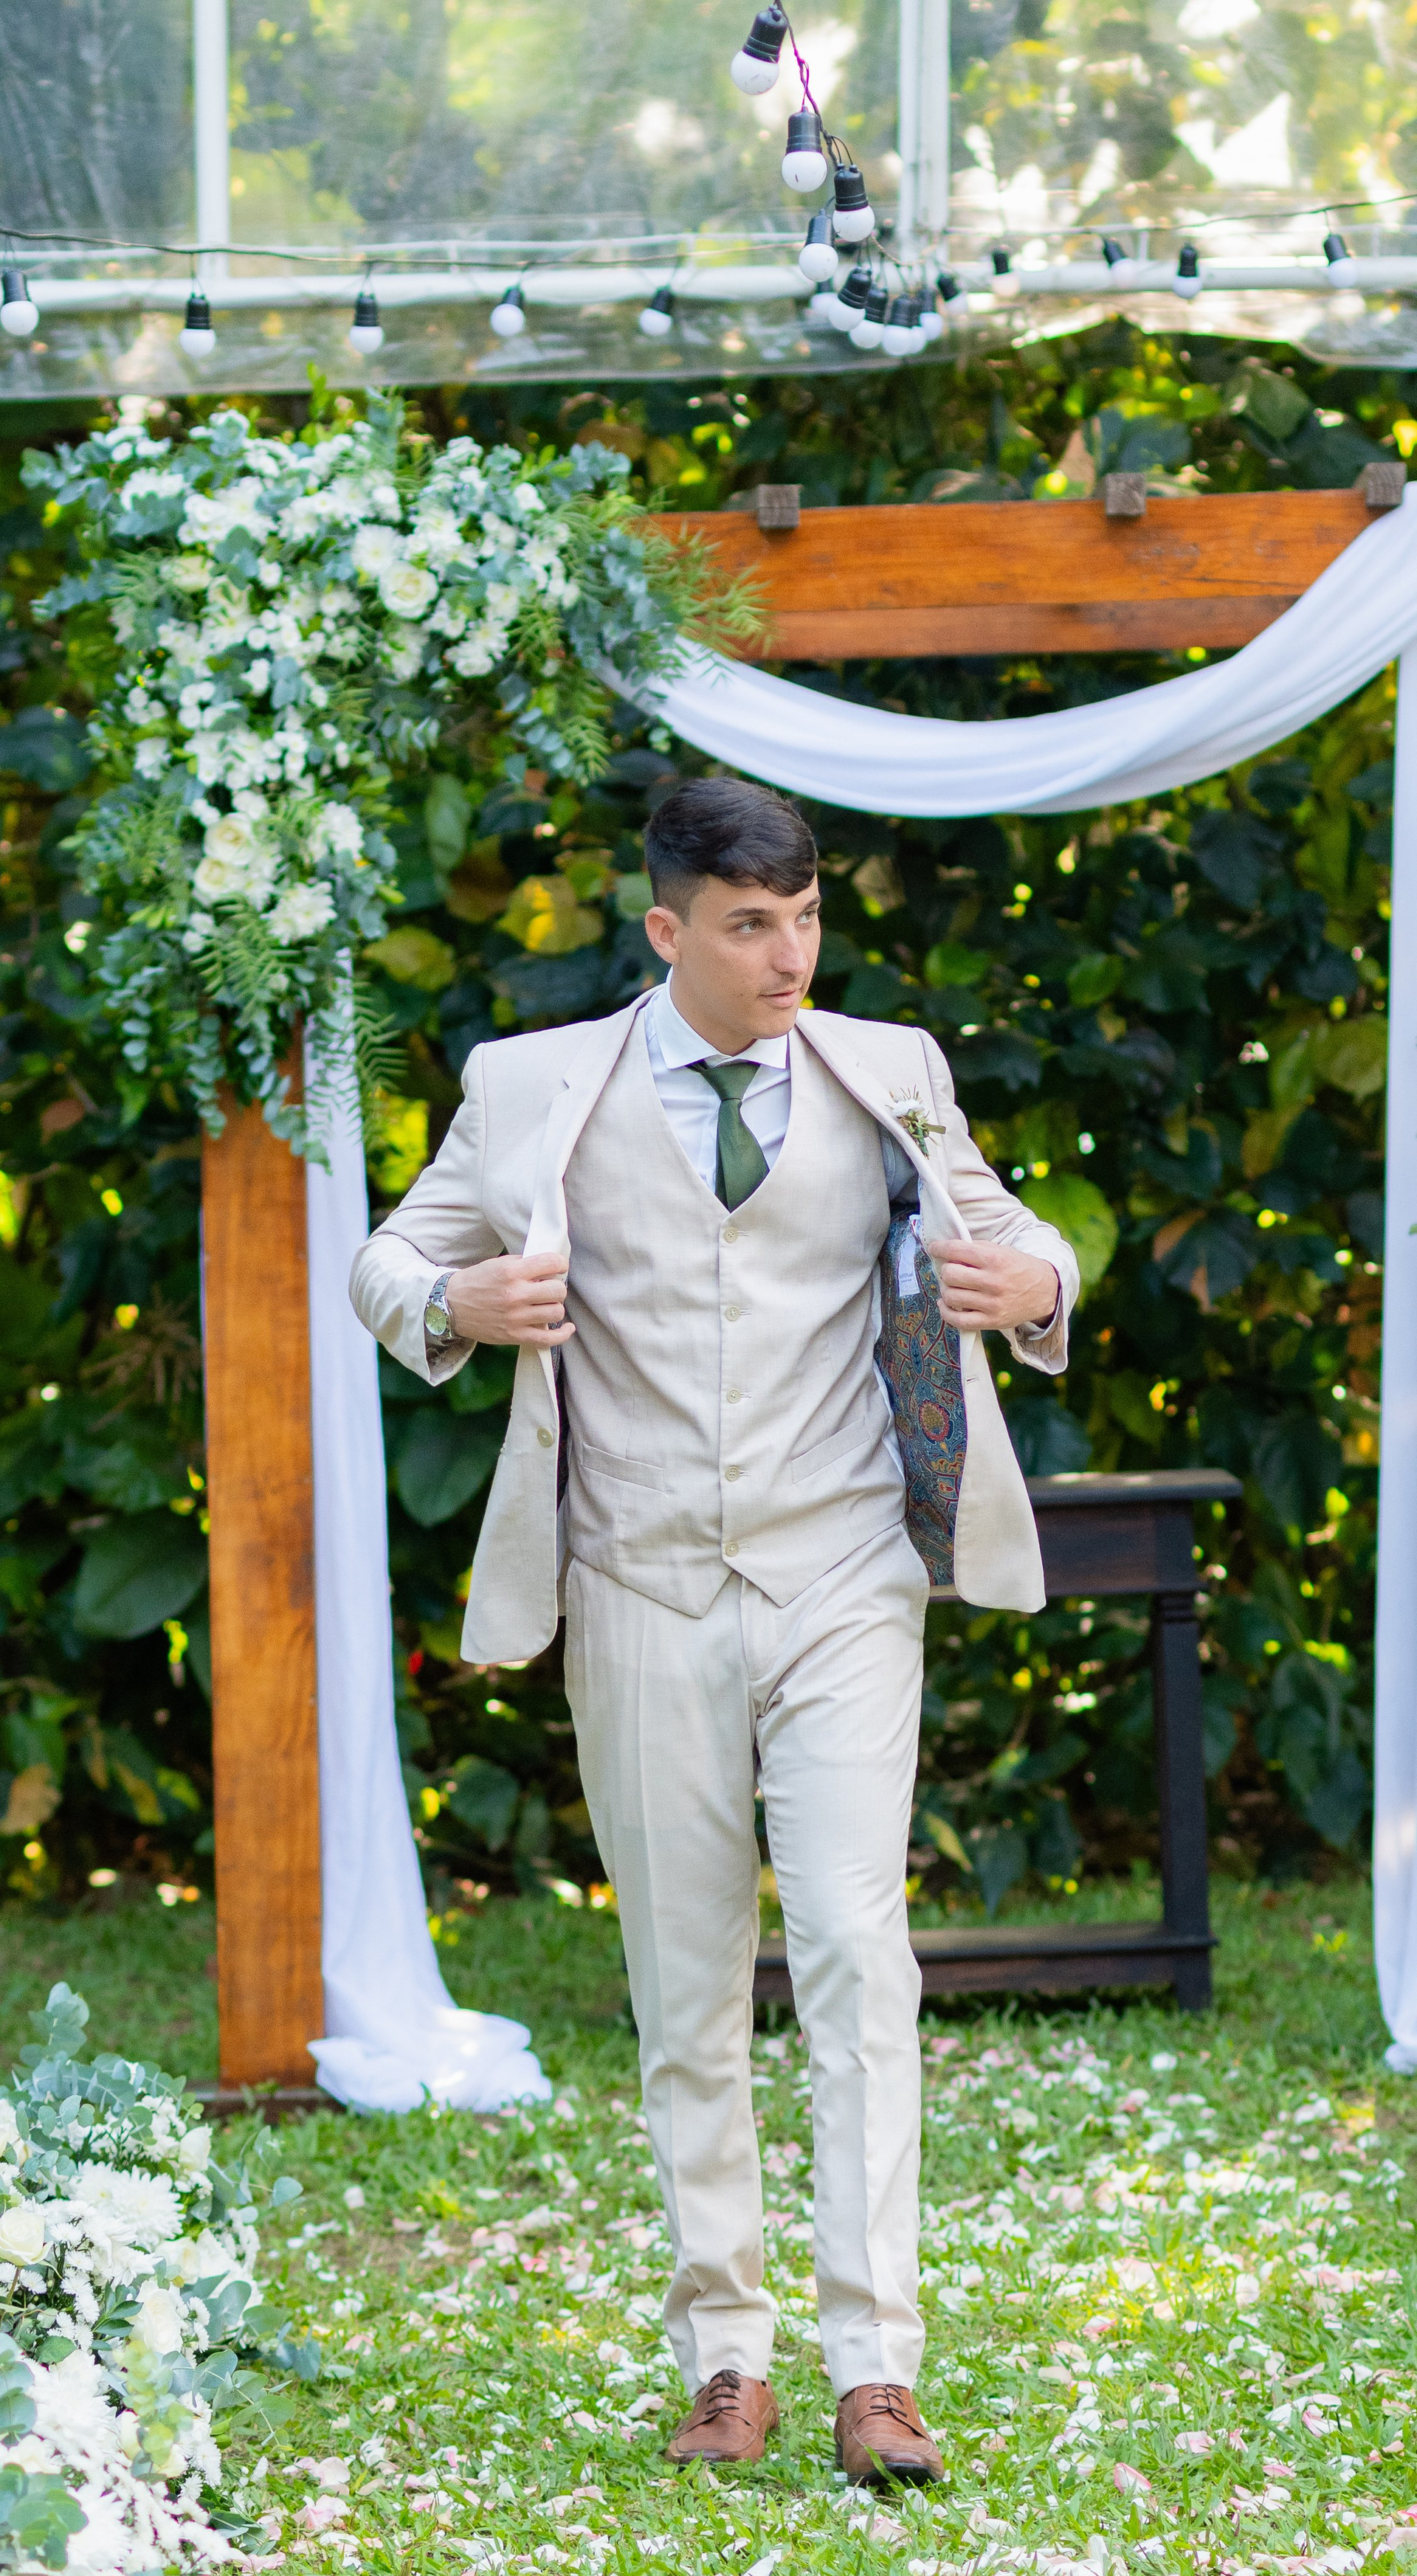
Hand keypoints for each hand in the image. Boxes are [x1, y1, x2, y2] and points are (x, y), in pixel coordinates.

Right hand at [445, 1252, 574, 1348]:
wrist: (450, 1306)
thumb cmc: (476, 1282)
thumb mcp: (498, 1264)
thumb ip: (523, 1264)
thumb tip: (549, 1267)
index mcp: (511, 1273)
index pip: (551, 1263)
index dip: (560, 1263)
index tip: (558, 1267)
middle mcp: (515, 1295)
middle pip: (558, 1290)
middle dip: (556, 1286)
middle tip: (547, 1288)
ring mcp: (516, 1317)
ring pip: (556, 1312)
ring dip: (554, 1307)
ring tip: (545, 1304)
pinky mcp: (515, 1335)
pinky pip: (548, 1339)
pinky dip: (562, 1334)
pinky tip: (567, 1328)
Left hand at [928, 1238, 1058, 1333]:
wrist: (1046, 1291)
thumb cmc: (1018, 1267)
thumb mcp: (1002, 1251)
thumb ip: (976, 1250)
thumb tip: (946, 1252)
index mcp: (995, 1259)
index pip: (956, 1250)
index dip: (939, 1248)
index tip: (934, 1248)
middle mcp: (993, 1282)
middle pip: (949, 1274)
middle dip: (946, 1270)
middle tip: (951, 1270)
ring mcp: (992, 1304)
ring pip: (951, 1297)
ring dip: (946, 1290)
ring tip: (952, 1287)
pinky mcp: (991, 1322)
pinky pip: (958, 1320)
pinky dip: (946, 1312)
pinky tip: (946, 1304)